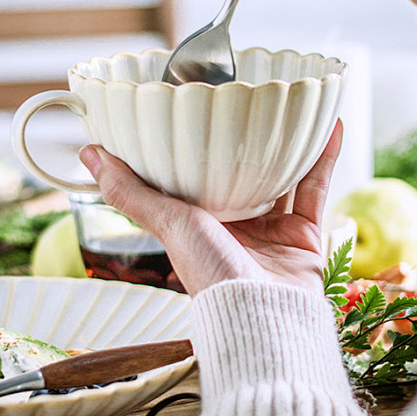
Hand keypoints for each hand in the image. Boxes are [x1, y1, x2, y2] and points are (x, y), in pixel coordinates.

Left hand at [79, 120, 342, 296]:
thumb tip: (88, 154)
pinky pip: (315, 188)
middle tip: (247, 97)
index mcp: (198, 225)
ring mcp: (271, 231)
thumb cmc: (212, 277)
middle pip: (241, 174)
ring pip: (282, 176)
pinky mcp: (305, 235)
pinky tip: (329, 126)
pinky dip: (323, 158)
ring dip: (289, 143)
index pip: (194, 176)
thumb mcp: (168, 224)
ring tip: (293, 103)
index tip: (193, 109)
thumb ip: (131, 191)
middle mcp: (234, 227)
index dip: (193, 145)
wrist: (266, 318)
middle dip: (245, 141)